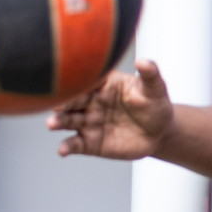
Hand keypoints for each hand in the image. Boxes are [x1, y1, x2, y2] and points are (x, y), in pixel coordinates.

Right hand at [47, 60, 173, 159]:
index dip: (77, 80)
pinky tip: (62, 150)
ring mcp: (88, 122)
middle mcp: (90, 102)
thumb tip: (143, 61)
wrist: (160, 133)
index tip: (68, 80)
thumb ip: (150, 74)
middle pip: (72, 100)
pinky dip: (67, 147)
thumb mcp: (155, 88)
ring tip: (51, 123)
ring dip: (58, 122)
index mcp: (102, 84)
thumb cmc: (155, 105)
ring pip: (68, 121)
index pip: (86, 80)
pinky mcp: (90, 143)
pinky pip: (75, 144)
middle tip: (55, 104)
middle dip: (62, 102)